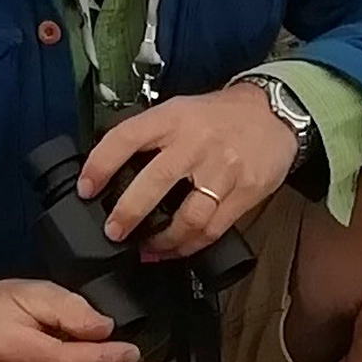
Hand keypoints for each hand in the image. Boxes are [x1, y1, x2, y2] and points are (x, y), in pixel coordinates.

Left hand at [78, 84, 298, 261]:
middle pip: (155, 181)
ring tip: (147, 250)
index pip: (126, 137)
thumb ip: (151, 135)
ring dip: (163, 241)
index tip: (86, 189)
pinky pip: (213, 228)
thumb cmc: (220, 116)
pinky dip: (191, 245)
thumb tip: (111, 170)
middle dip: (128, 212)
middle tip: (114, 232)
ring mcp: (223, 169)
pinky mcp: (245, 192)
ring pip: (188, 215)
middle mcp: (196, 142)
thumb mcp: (180, 111)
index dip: (100, 165)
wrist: (275, 113)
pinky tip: (176, 249)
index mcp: (173, 118)